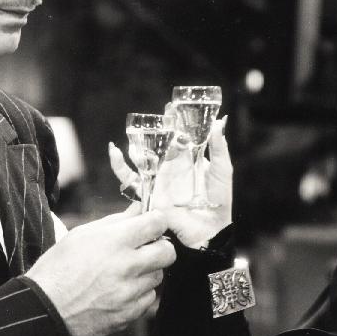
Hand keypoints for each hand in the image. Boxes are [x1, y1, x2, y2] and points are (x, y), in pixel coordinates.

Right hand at [25, 207, 174, 335]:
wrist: (44, 308)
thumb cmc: (58, 268)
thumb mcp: (81, 235)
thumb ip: (115, 222)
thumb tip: (138, 210)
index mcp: (114, 242)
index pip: (157, 224)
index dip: (156, 222)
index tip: (151, 225)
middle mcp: (126, 267)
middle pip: (168, 252)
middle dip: (160, 248)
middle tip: (146, 249)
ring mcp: (129, 293)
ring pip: (158, 277)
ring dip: (147, 272)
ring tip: (124, 273)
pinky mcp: (128, 314)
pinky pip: (148, 299)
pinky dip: (138, 294)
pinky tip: (119, 291)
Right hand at [108, 119, 231, 249]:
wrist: (209, 229)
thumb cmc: (219, 202)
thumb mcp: (223, 171)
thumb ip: (219, 147)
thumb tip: (220, 122)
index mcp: (188, 160)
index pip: (179, 136)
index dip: (174, 121)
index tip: (171, 106)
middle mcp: (171, 167)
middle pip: (158, 143)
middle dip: (155, 128)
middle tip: (154, 115)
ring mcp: (159, 179)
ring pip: (142, 157)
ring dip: (136, 143)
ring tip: (133, 130)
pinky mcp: (149, 191)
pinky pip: (130, 179)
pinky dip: (119, 166)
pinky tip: (114, 152)